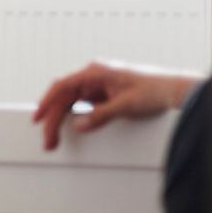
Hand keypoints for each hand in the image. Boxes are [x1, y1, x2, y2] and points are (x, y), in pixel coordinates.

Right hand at [32, 61, 200, 150]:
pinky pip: (81, 106)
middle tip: (48, 140)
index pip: (63, 85)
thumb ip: (101, 115)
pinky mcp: (103, 95)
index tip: (38, 116)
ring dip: (61, 120)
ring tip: (55, 139)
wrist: (173, 91)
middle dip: (53, 119)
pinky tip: (69, 129)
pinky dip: (73, 118)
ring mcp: (97, 86)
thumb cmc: (154, 90)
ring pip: (71, 103)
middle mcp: (93, 77)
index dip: (47, 101)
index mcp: (96, 72)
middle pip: (64, 97)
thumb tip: (80, 126)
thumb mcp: (126, 105)